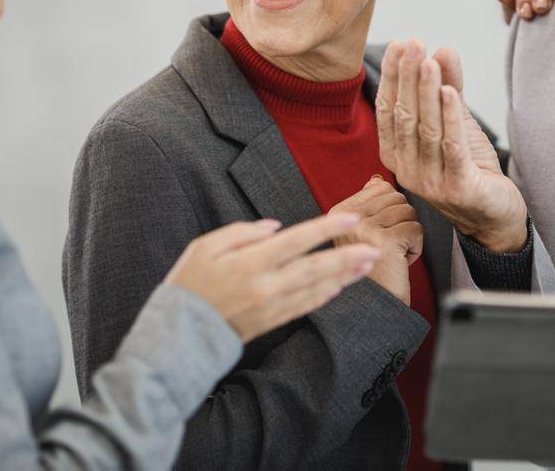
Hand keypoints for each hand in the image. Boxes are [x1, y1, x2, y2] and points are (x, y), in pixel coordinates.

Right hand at [165, 213, 379, 340]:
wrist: (179, 335)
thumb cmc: (188, 283)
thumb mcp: (204, 247)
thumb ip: (241, 233)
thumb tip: (275, 227)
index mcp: (249, 263)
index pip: (296, 241)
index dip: (326, 229)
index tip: (351, 219)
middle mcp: (265, 287)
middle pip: (315, 268)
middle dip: (348, 258)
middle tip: (375, 249)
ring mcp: (270, 308)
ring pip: (316, 290)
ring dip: (344, 277)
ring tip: (367, 266)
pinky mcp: (270, 323)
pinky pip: (304, 307)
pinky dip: (325, 296)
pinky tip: (339, 287)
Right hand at [329, 175, 423, 304]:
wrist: (373, 308)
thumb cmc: (372, 270)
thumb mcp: (363, 234)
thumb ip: (368, 204)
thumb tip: (376, 179)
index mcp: (339, 212)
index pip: (380, 187)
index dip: (391, 210)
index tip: (380, 234)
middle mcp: (348, 218)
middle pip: (397, 197)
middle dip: (402, 222)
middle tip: (388, 248)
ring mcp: (365, 229)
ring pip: (409, 212)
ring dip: (409, 236)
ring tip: (392, 255)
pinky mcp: (384, 241)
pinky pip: (416, 228)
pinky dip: (416, 247)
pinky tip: (400, 262)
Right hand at [375, 39, 528, 252]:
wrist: (495, 215)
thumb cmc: (470, 168)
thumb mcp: (456, 123)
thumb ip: (448, 87)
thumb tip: (441, 49)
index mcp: (397, 155)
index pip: (389, 110)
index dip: (393, 76)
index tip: (401, 44)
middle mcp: (407, 170)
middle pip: (405, 116)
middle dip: (408, 77)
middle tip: (414, 43)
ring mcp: (431, 183)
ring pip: (426, 129)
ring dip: (427, 93)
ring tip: (430, 61)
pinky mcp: (459, 189)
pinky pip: (452, 148)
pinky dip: (449, 118)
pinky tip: (449, 92)